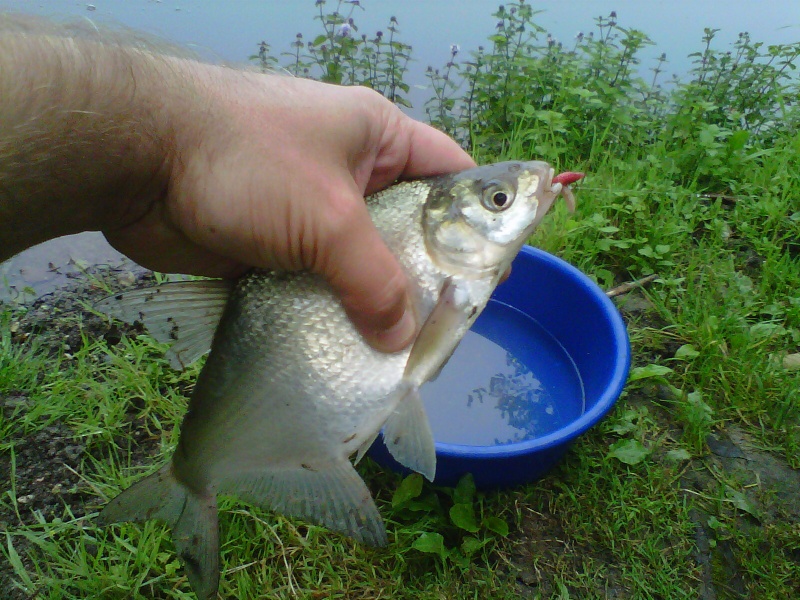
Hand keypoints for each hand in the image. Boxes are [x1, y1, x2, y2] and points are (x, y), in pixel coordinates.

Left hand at [104, 71, 474, 351]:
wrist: (138, 159)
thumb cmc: (250, 161)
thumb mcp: (329, 218)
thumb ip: (375, 280)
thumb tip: (401, 338)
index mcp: (377, 139)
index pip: (450, 173)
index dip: (478, 219)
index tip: (491, 272)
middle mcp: (350, 172)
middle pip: (406, 228)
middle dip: (424, 276)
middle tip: (445, 326)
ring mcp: (309, 209)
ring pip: (359, 263)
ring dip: (373, 302)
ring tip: (398, 351)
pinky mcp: (274, 244)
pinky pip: (317, 282)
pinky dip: (330, 311)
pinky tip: (344, 349)